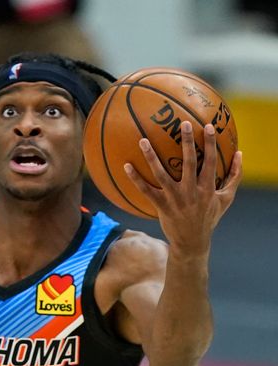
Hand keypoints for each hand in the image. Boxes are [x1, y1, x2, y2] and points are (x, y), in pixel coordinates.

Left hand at [123, 121, 242, 253]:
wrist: (192, 241)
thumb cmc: (209, 216)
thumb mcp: (226, 198)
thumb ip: (234, 176)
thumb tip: (240, 154)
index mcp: (207, 188)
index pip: (211, 161)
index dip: (209, 144)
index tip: (208, 126)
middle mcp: (191, 191)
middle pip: (189, 163)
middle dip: (186, 142)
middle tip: (182, 124)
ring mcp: (175, 198)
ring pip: (161, 174)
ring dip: (151, 156)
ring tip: (142, 140)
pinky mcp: (161, 205)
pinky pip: (145, 190)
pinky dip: (135, 178)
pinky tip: (126, 166)